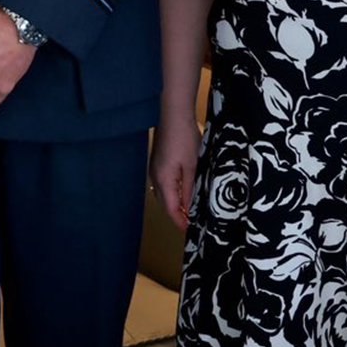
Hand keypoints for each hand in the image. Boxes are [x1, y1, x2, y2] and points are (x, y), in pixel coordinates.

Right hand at [150, 117, 200, 231]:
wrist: (173, 115)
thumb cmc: (184, 138)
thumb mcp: (193, 166)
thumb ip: (190, 188)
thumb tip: (189, 207)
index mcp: (164, 180)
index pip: (171, 209)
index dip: (179, 222)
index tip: (189, 231)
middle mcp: (155, 177)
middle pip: (165, 204)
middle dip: (176, 215)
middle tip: (191, 222)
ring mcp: (154, 169)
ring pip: (163, 194)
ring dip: (174, 204)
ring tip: (188, 209)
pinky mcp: (157, 163)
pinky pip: (163, 184)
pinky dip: (171, 192)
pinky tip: (182, 191)